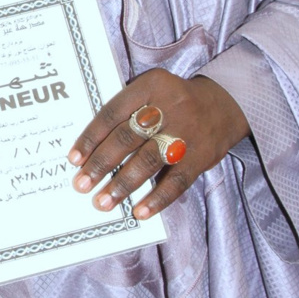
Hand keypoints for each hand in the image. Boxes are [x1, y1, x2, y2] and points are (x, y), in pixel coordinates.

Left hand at [68, 70, 249, 220]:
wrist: (224, 104)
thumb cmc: (174, 102)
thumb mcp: (152, 91)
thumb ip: (127, 111)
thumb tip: (92, 148)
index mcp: (151, 85)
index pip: (113, 112)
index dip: (91, 137)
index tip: (74, 159)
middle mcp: (168, 106)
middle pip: (127, 138)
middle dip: (101, 164)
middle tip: (82, 185)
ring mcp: (186, 132)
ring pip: (148, 160)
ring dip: (123, 184)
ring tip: (103, 201)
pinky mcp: (200, 156)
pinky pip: (176, 181)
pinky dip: (157, 199)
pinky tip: (140, 212)